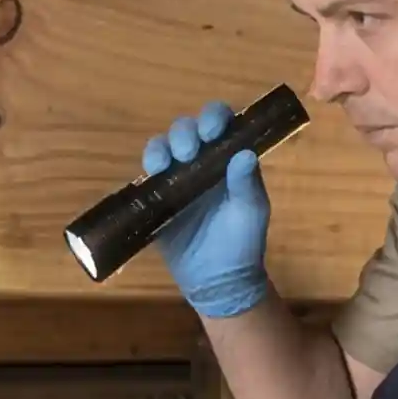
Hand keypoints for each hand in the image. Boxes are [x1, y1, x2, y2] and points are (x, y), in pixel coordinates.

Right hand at [143, 101, 270, 318]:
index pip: (220, 124)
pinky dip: (147, 168)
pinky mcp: (157, 198)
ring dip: (161, 147)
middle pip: (186, 130)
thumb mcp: (250, 212)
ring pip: (163, 147)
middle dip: (184, 133)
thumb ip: (247, 184)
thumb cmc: (241, 242)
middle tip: (188, 152)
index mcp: (227, 159)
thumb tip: (246, 154)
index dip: (213, 118)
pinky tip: (152, 174)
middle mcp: (201, 162)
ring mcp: (176, 179)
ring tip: (164, 164)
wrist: (217, 280)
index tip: (212, 131)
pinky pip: (147, 175)